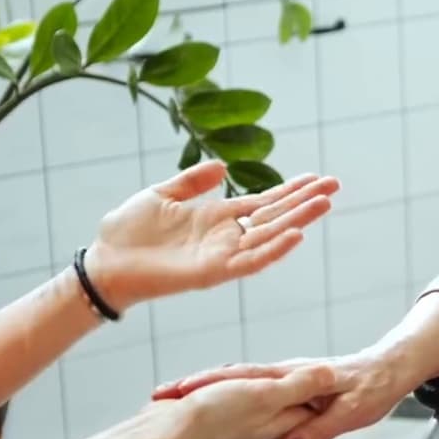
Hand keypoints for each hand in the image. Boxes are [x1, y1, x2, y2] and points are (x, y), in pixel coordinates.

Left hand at [82, 162, 337, 311]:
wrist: (104, 262)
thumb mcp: (162, 194)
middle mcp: (226, 237)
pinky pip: (250, 261)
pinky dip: (274, 250)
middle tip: (334, 185)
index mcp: (217, 217)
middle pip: (275, 216)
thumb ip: (194, 181)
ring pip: (270, 236)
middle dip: (305, 202)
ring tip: (324, 204)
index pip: (264, 202)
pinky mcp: (212, 273)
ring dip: (298, 221)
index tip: (317, 178)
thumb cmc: (128, 231)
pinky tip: (295, 236)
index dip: (291, 190)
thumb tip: (224, 166)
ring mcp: (222, 255)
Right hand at [151, 349, 415, 438]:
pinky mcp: (285, 395)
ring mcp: (280, 388)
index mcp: (293, 383)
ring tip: (167, 399)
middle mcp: (281, 382)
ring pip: (233, 382)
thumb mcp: (346, 412)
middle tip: (159, 395)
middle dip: (194, 387)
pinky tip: (209, 403)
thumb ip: (316, 429)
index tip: (176, 395)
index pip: (242, 380)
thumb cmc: (370, 389)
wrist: (390, 371)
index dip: (208, 387)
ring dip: (202, 388)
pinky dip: (219, 390)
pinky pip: (244, 387)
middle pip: (230, 378)